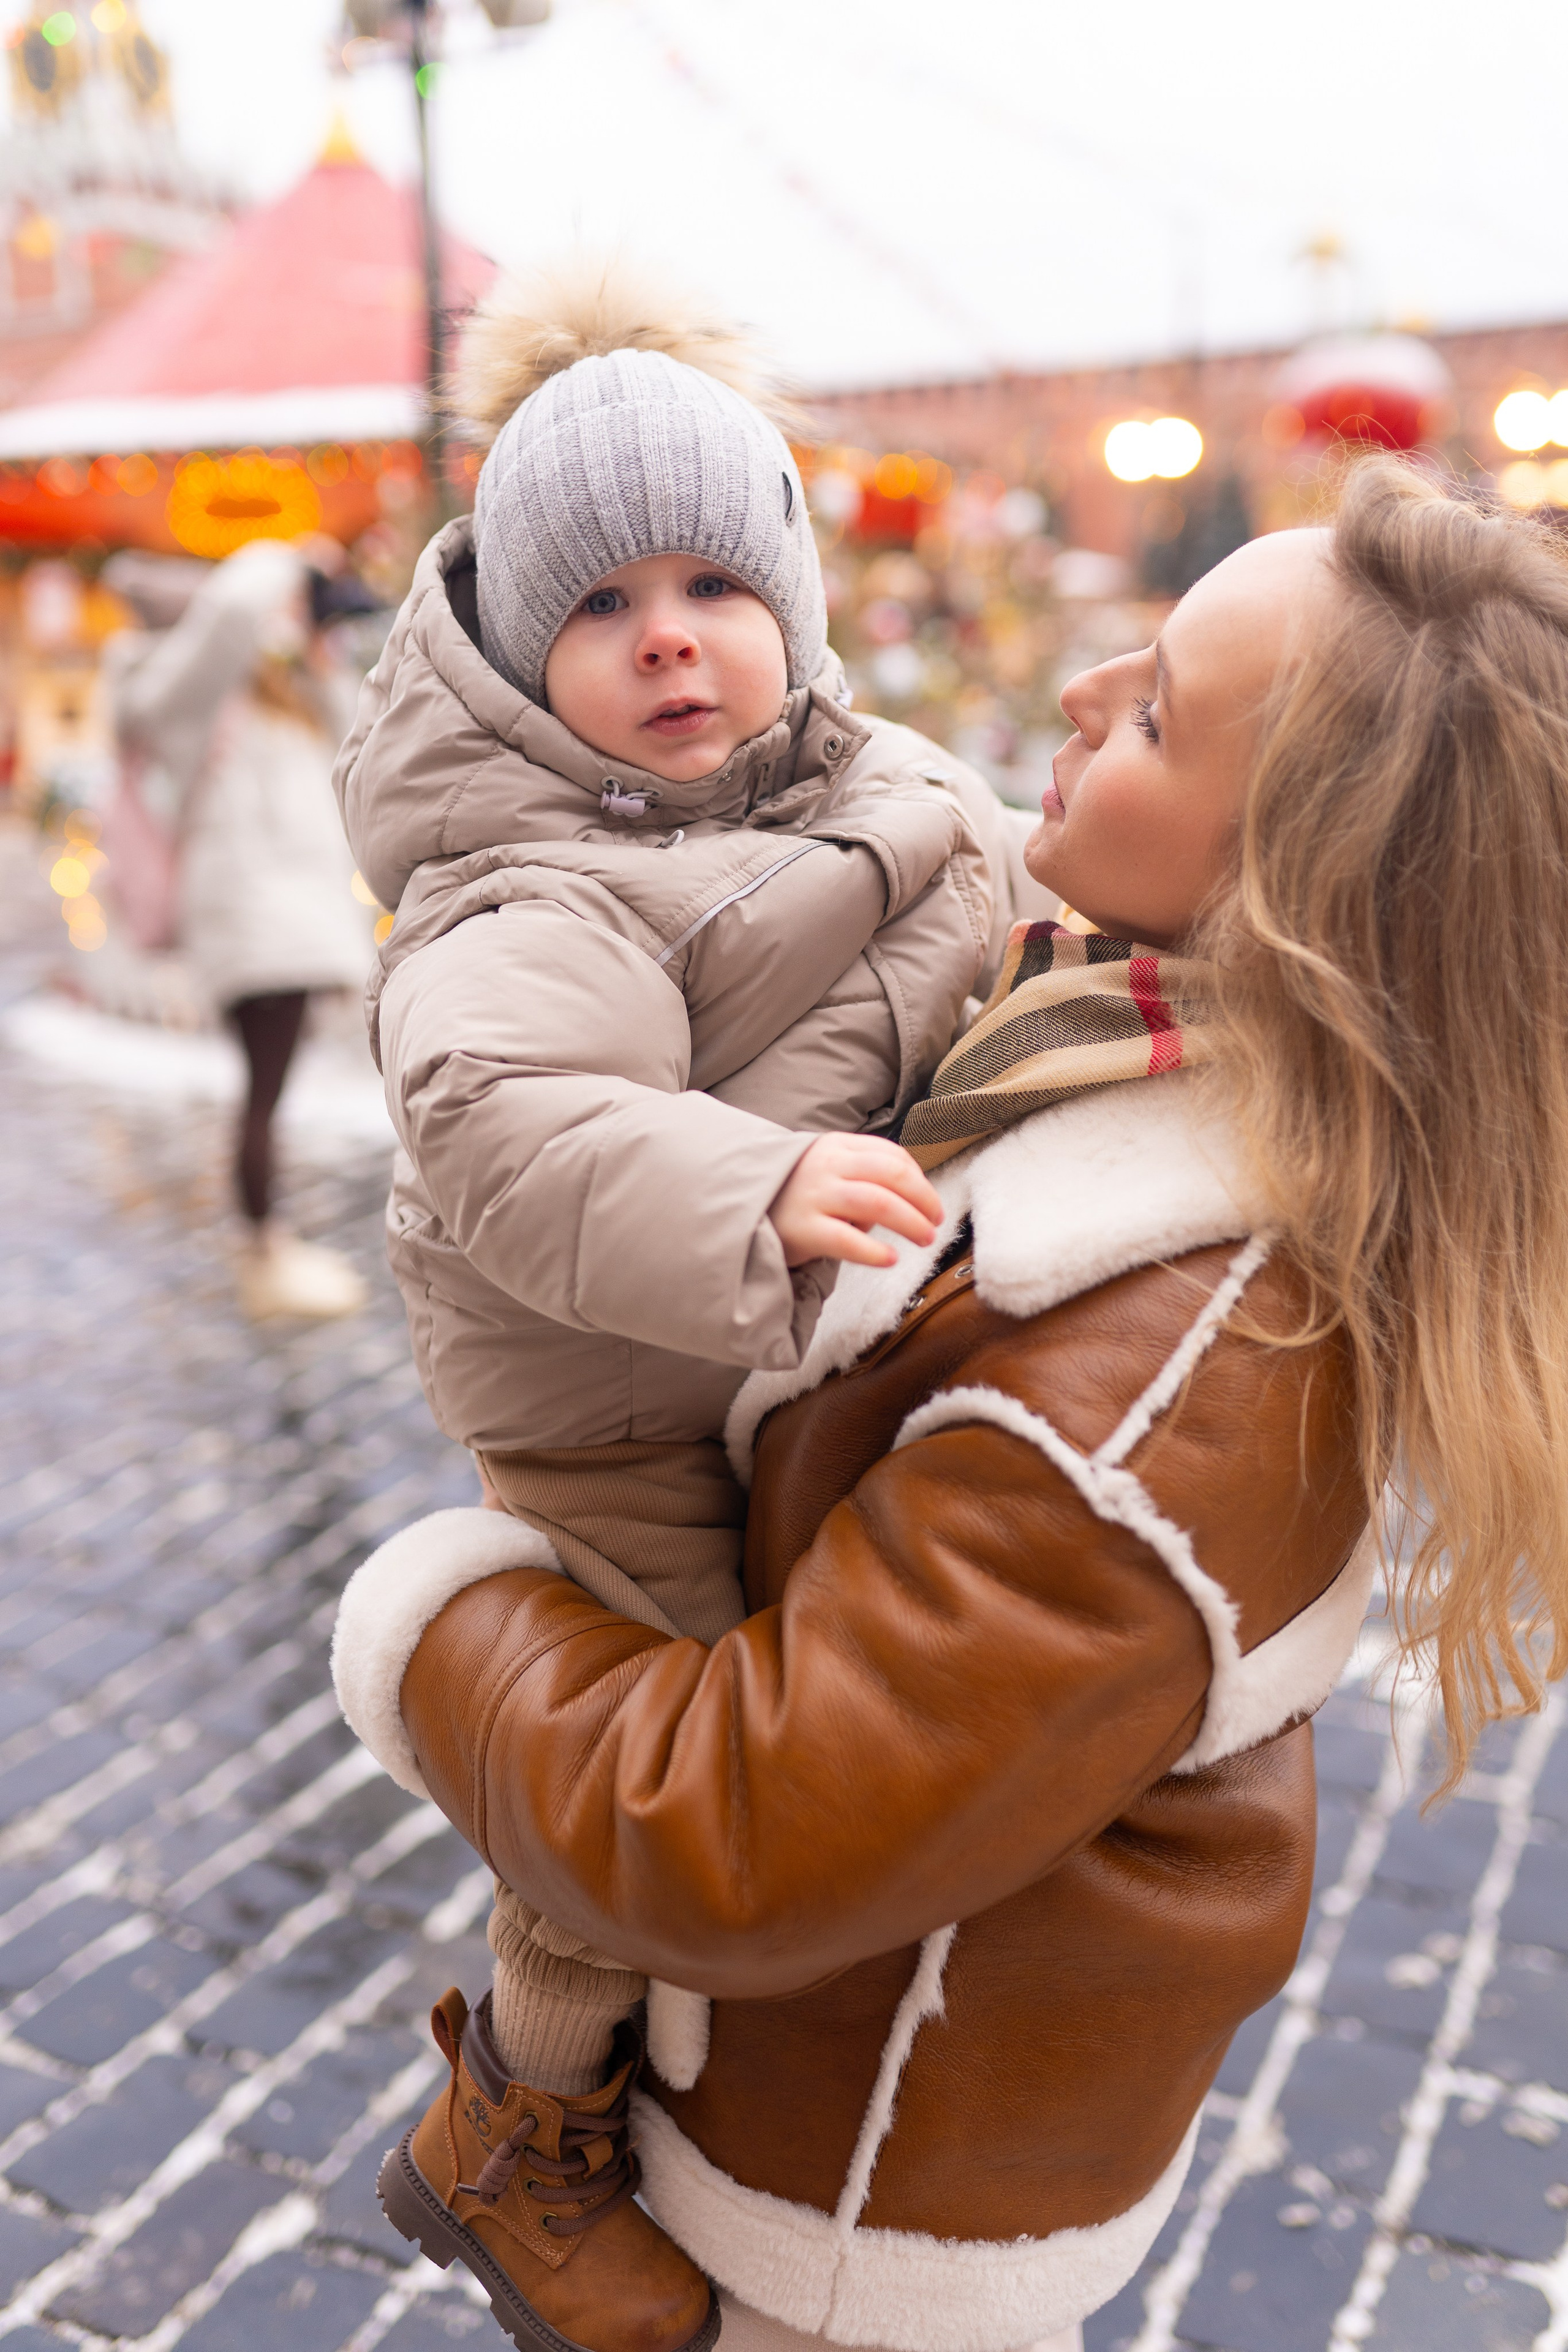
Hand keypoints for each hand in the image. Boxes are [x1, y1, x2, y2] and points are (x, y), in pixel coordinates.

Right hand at [768, 1134, 943, 1269]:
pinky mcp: (803, 1229)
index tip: (932, 1203)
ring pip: (878, 1204)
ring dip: (910, 1222)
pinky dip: (874, 1251)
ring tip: (924, 1239)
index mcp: (836, 1146)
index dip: (920, 1180)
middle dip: (923, 1200)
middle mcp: (827, 1166)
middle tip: (936, 1223)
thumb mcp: (825, 1168)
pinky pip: (847, 1240)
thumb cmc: (790, 1192)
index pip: (892, 1155)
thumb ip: (861, 1173)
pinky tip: (890, 1259)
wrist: (737, 1208)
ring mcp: (814, 1196)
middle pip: (892, 1176)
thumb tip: (906, 1199)